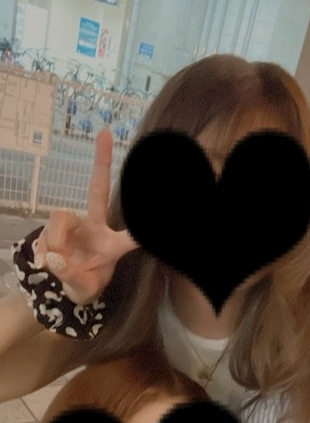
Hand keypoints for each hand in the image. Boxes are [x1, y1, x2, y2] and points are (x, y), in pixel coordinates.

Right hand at [34, 129, 138, 303]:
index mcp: (111, 245)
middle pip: (97, 190)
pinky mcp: (55, 229)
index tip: (153, 221)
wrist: (66, 288)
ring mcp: (74, 226)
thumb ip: (71, 275)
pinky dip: (44, 251)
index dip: (142, 228)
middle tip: (105, 134)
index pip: (130, 234)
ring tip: (56, 262)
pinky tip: (46, 263)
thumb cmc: (84, 283)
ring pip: (60, 218)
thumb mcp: (84, 288)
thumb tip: (54, 256)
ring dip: (56, 240)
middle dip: (101, 163)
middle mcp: (95, 228)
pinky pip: (46, 234)